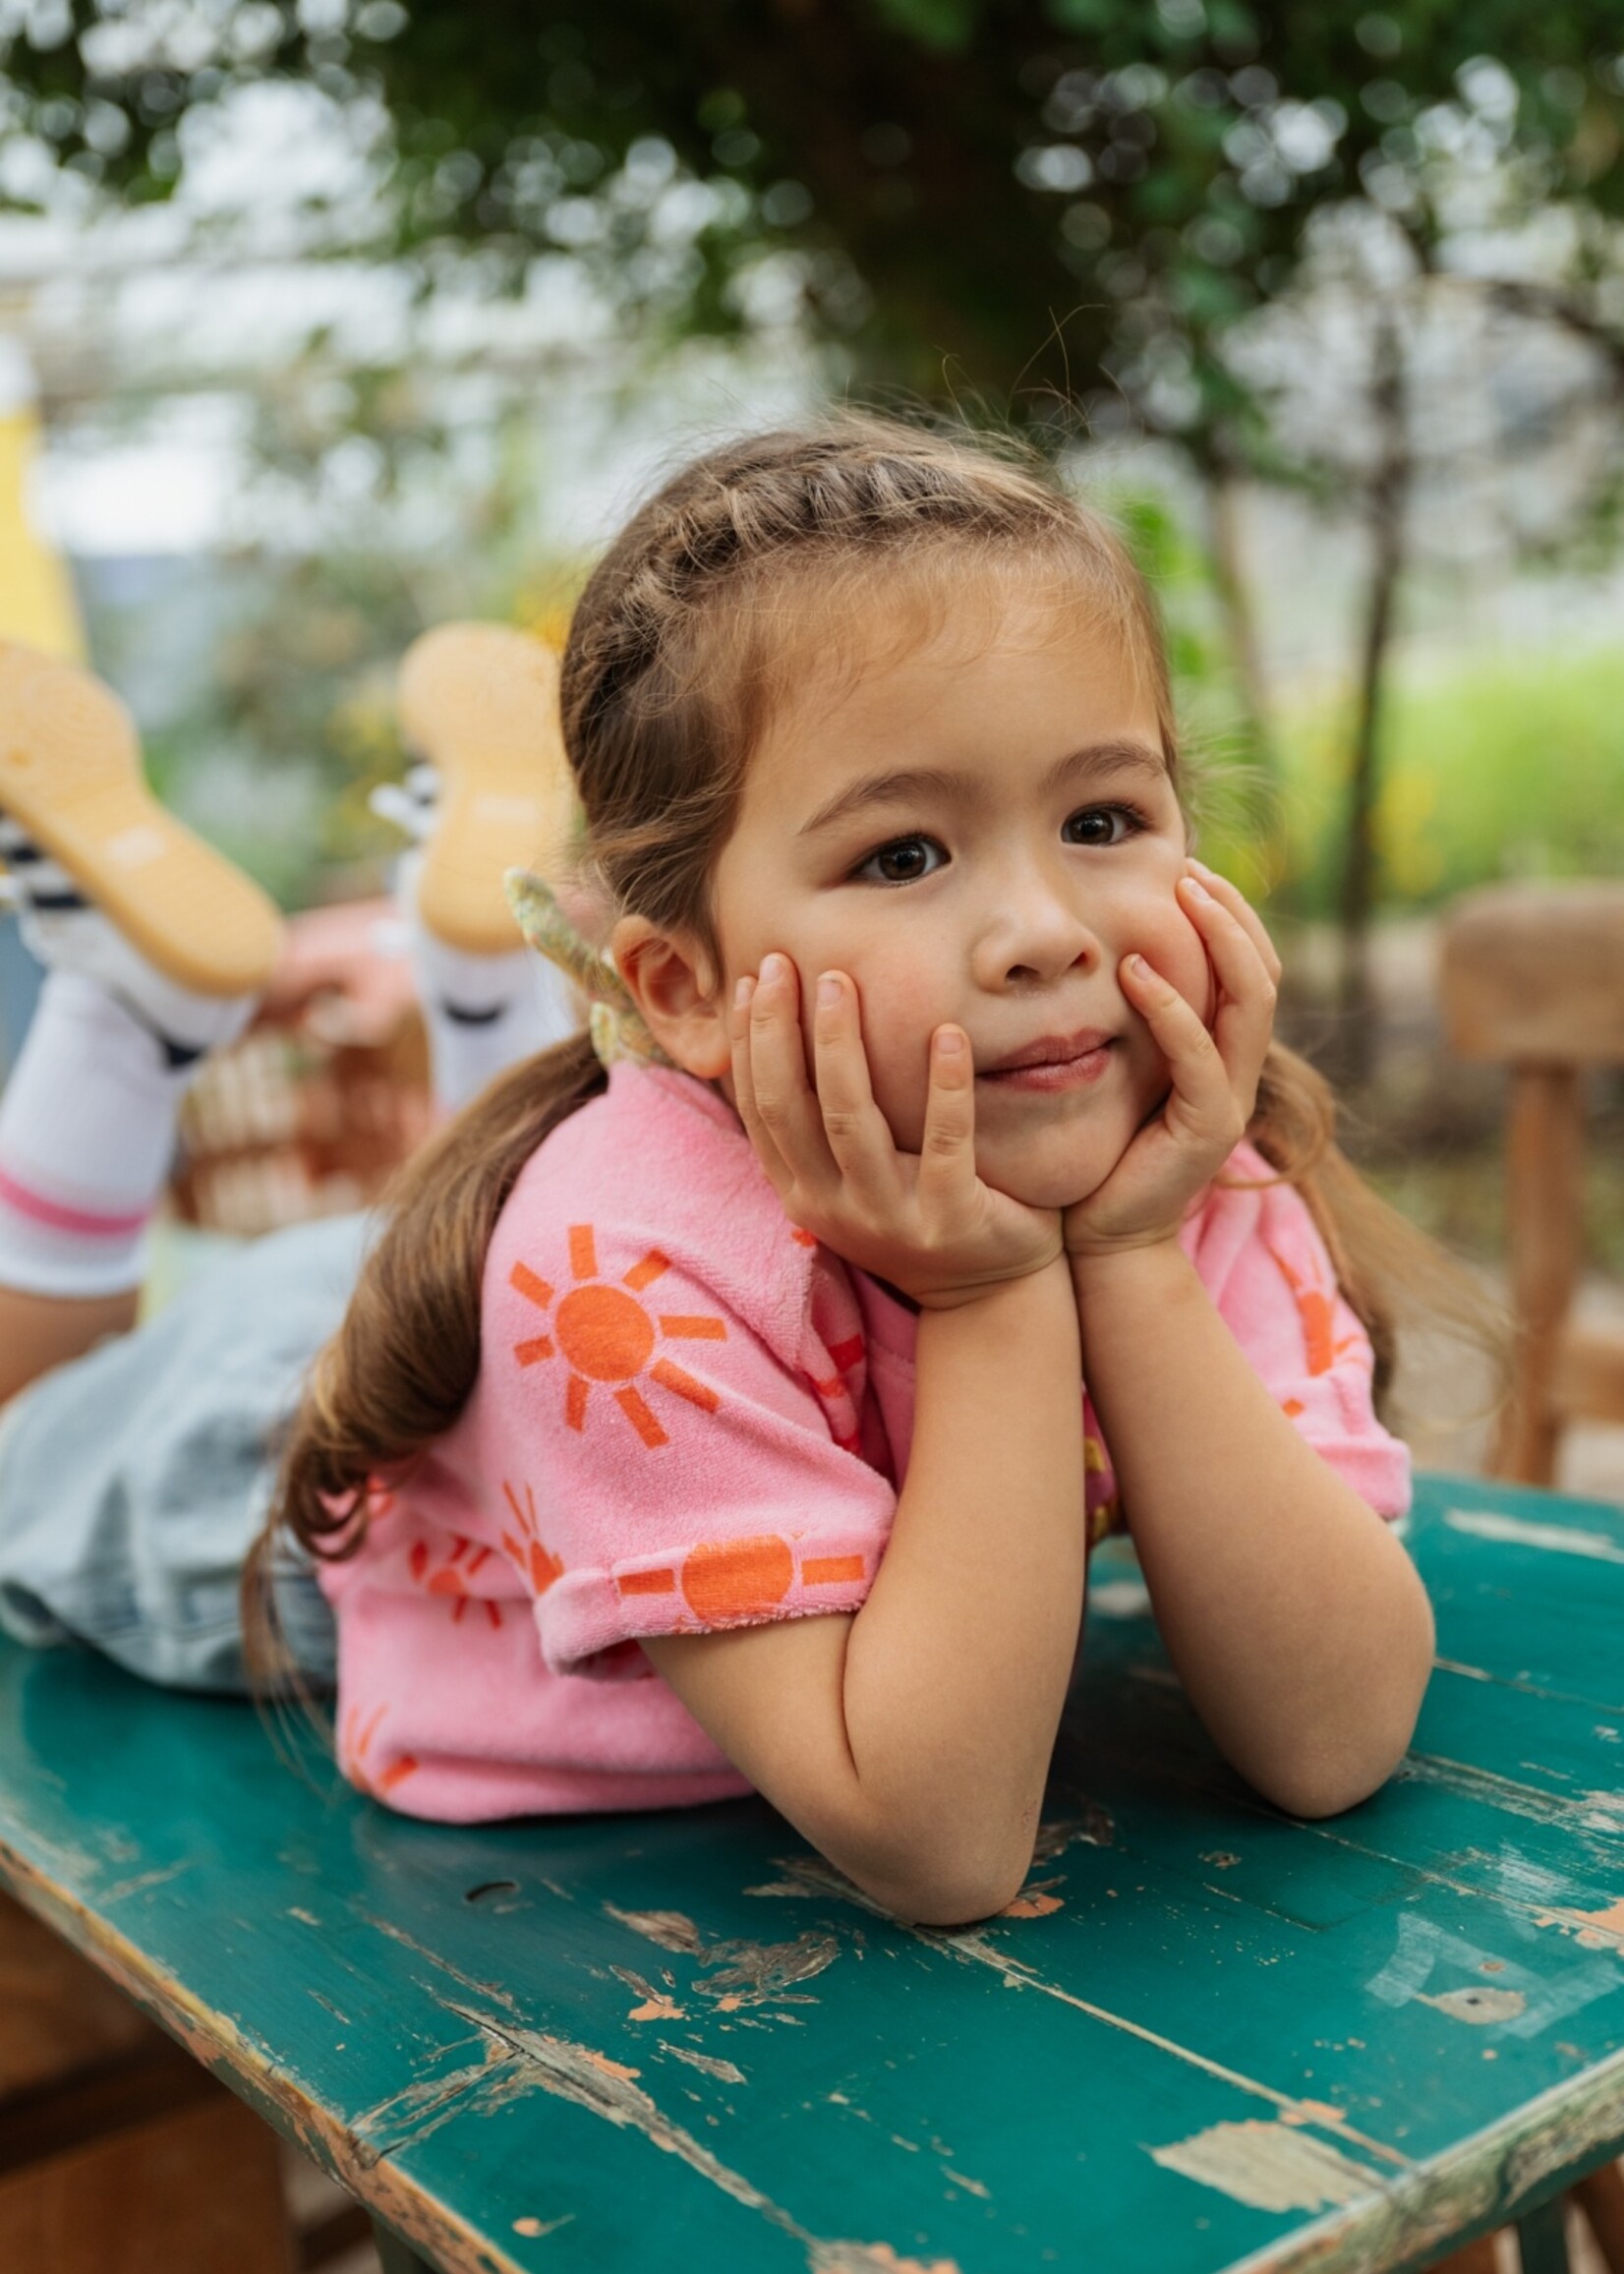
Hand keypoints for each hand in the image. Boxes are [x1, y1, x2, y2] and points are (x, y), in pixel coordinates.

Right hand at [731, 953, 1063, 1309]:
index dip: (748, 1041)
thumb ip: (825, 1123)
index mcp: (802, 1191)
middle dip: (778, 1029)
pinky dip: (945, 1087)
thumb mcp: (856, 1175)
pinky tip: (949, 1034)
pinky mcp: (949, 1220)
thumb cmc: (920, 1208)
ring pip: (850, 1121)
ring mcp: (888, 1217)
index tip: (753, 977)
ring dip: (840, 1046)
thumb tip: (787, 1032)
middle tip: (785, 962)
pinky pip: (945, 1145)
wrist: (989, 1295)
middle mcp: (831, 1207)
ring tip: (842, 983)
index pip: (759, 1107)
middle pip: (789, 1107)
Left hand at [1063, 861, 1280, 1262]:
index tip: (1187, 871)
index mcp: (1225, 1056)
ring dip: (1218, 941)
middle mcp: (1240, 1073)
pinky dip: (1171, 1009)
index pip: (1251, 969)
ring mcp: (1231, 1102)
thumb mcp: (1120, 1072)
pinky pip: (1199, 1056)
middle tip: (1188, 870)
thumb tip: (1101, 952)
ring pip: (1251, 1003)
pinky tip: (1133, 973)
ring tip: (1180, 898)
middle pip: (1265, 973)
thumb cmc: (1102, 1152)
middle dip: (1232, 914)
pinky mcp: (1207, 1130)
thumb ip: (1130, 1023)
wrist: (1104, 1239)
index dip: (1230, 915)